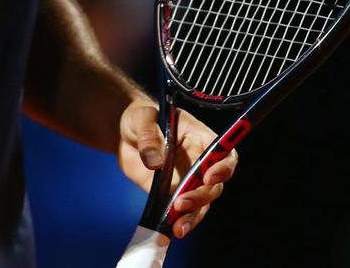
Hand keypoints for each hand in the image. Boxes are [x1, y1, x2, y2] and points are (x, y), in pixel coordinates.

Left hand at [118, 100, 238, 238]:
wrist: (124, 134)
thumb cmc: (141, 118)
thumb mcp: (142, 118)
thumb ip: (149, 137)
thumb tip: (155, 162)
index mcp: (200, 137)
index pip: (224, 154)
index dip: (223, 167)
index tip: (209, 177)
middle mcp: (199, 162)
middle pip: (214, 185)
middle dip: (201, 196)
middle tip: (181, 203)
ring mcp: (188, 180)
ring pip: (202, 204)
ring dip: (193, 216)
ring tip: (178, 227)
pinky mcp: (173, 194)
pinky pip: (183, 211)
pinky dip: (180, 221)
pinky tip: (172, 230)